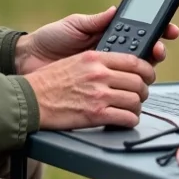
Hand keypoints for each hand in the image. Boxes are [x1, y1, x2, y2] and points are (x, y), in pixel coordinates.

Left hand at [16, 6, 178, 75]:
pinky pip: (120, 90)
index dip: (159, 31)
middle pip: (144, 54)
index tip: (170, 30)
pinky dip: (129, 88)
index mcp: (109, 35)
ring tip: (147, 65)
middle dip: (157, 50)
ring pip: (137, 73)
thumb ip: (95, 20)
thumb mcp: (74, 24)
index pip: (140, 32)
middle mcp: (112, 54)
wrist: (30, 60)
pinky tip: (133, 85)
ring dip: (146, 69)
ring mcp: (108, 72)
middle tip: (158, 49)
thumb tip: (115, 10)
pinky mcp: (101, 89)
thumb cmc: (51, 39)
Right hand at [23, 50, 157, 128]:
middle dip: (143, 90)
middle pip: (139, 81)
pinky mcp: (96, 114)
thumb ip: (98, 60)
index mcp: (95, 58)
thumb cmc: (48, 81)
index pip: (134, 61)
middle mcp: (99, 74)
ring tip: (131, 109)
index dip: (147, 69)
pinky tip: (124, 120)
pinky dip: (130, 121)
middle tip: (139, 95)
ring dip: (137, 107)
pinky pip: (126, 118)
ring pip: (136, 100)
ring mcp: (98, 94)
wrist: (30, 99)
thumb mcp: (75, 60)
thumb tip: (118, 65)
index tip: (148, 75)